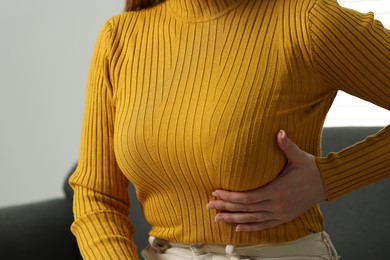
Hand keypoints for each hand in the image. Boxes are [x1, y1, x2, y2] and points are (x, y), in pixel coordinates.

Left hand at [206, 130, 325, 231]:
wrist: (326, 182)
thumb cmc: (310, 167)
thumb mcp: (298, 155)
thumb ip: (286, 144)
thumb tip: (279, 131)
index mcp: (277, 190)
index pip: (247, 197)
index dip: (230, 197)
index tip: (217, 192)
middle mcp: (277, 205)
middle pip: (246, 209)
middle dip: (226, 208)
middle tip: (210, 206)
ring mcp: (281, 213)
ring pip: (253, 219)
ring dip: (234, 219)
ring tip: (218, 218)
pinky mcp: (284, 218)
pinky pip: (264, 225)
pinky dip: (250, 227)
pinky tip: (238, 228)